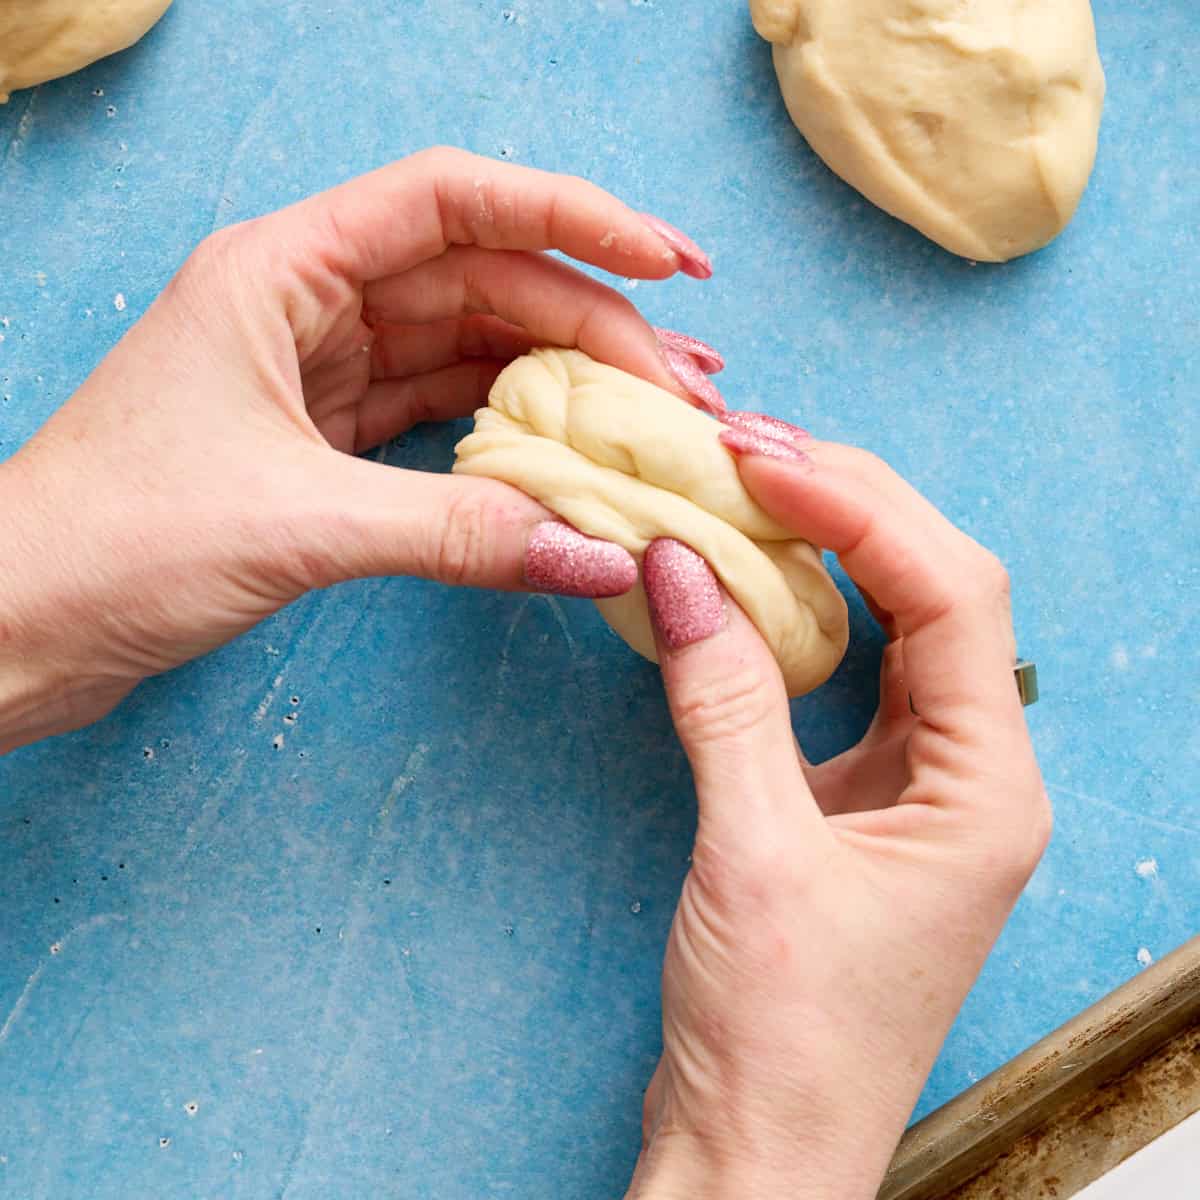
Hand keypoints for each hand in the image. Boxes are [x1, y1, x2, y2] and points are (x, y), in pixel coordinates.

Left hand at [0, 147, 722, 751]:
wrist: (21, 624)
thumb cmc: (114, 540)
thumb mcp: (301, 523)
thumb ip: (460, 530)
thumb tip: (599, 557)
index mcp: (283, 268)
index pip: (453, 201)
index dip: (571, 216)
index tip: (668, 261)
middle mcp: (308, 301)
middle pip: (483, 281)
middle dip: (592, 325)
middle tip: (686, 387)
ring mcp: (320, 369)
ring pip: (470, 349)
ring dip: (563, 378)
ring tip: (657, 414)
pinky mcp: (326, 439)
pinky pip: (443, 413)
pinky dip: (510, 432)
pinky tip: (573, 451)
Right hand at [626, 442, 1048, 1199]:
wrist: (758, 1149)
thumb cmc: (781, 1034)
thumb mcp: (751, 853)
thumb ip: (722, 697)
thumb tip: (675, 564)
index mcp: (986, 788)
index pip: (950, 595)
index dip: (861, 510)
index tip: (766, 460)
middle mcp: (969, 774)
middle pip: (934, 590)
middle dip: (849, 507)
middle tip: (750, 449)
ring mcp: (917, 783)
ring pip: (894, 622)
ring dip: (826, 549)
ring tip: (749, 485)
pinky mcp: (859, 798)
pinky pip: (846, 672)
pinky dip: (797, 612)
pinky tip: (747, 575)